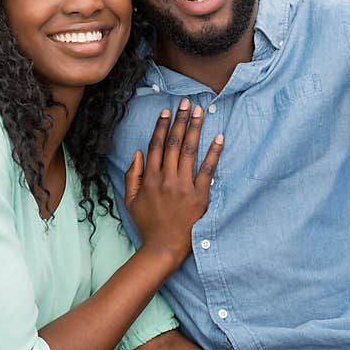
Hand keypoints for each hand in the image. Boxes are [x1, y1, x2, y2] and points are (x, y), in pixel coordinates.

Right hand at [124, 98, 223, 267]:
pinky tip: (218, 137)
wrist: (163, 247)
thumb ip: (132, 175)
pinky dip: (213, 153)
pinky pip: (208, 170)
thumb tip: (137, 152)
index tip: (166, 110)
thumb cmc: (147, 224)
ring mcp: (184, 187)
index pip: (155, 145)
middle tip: (186, 102)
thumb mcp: (130, 199)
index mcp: (150, 178)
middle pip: (173, 142)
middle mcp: (166, 179)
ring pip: (189, 151)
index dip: (161, 125)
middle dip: (180, 120)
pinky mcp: (200, 196)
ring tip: (199, 111)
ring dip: (194, 129)